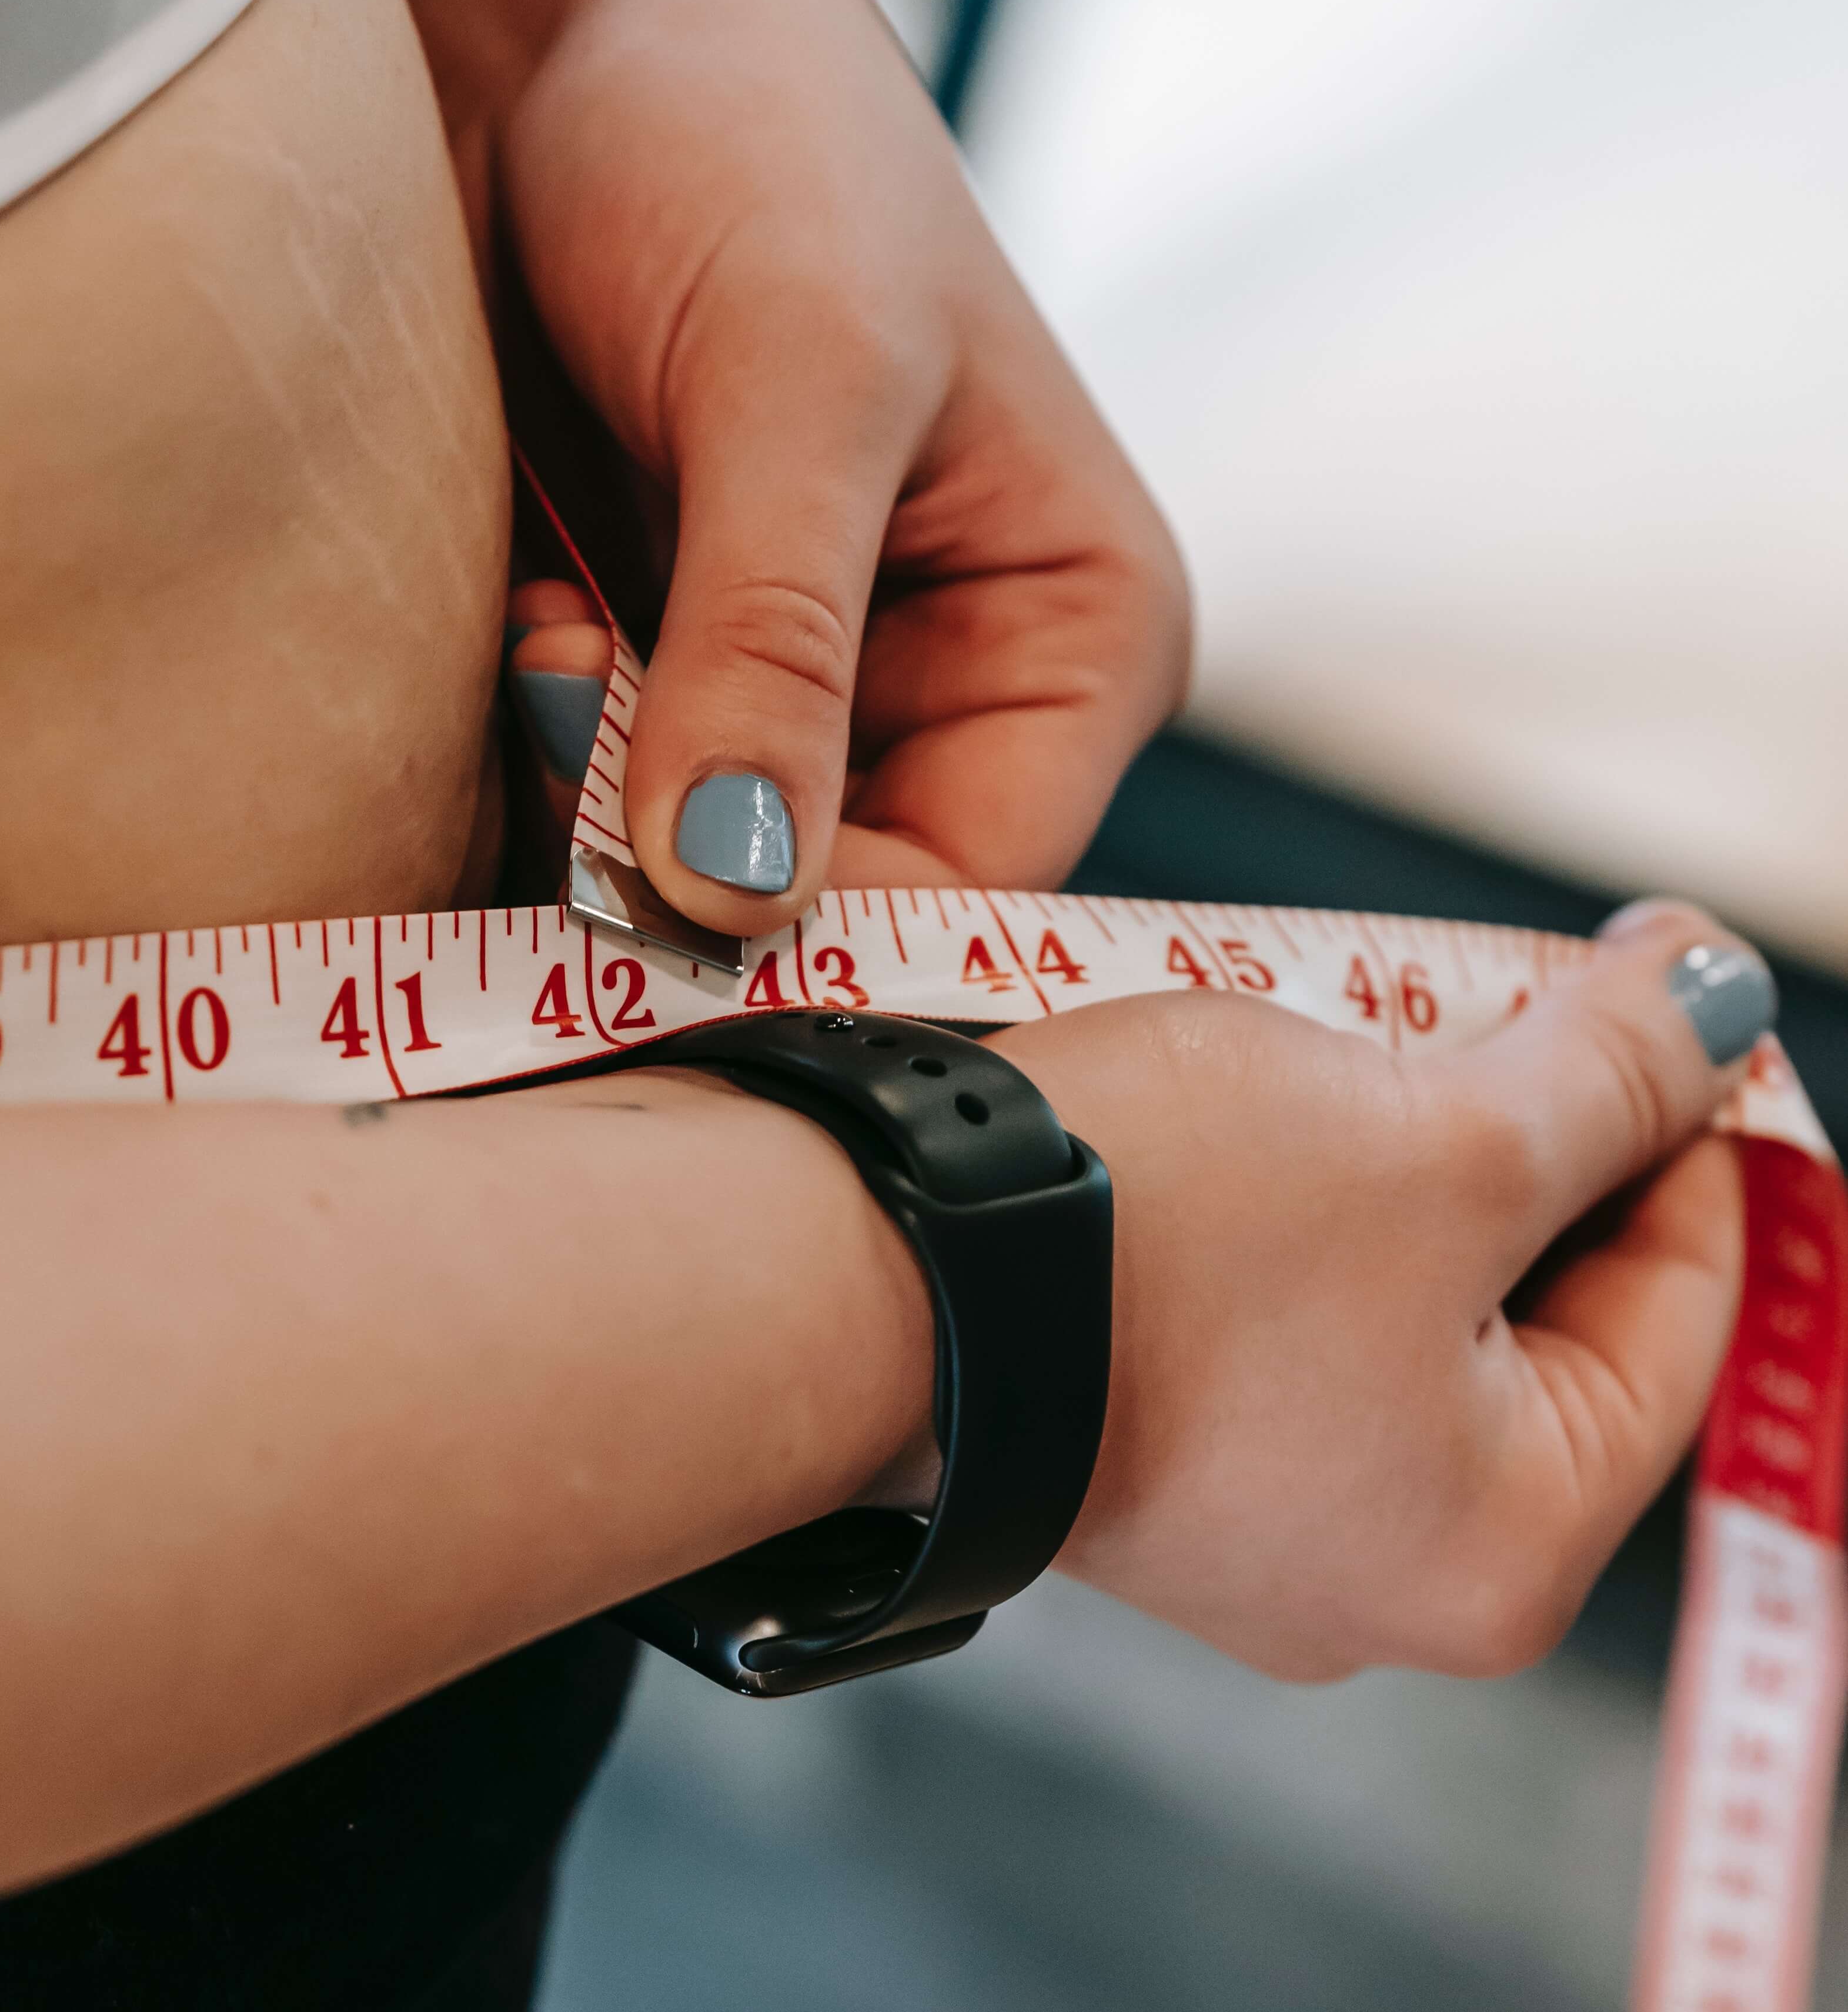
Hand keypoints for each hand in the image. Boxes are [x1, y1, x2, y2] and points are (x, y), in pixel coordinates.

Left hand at [368, 0, 1187, 931]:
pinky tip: (524, 622)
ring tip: (554, 631)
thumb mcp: (799, 381)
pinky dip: (540, 752)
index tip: (661, 922)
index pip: (974, 884)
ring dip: (593, 802)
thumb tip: (734, 886)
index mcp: (1067, 633)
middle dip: (686, 863)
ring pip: (692, 864)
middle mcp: (941, 683)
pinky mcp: (656, 655)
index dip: (825, 937)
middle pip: (826, 896)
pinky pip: (592, 795)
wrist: (556, 13)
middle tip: (573, 740)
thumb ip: (776, 643)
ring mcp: (788, 681)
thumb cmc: (748, 132)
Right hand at [990, 903, 1771, 1680]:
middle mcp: (1376, 1572)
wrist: (850, 1268)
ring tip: (1363, 1031)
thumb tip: (1718, 999)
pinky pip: (1268, 1317)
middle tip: (1507, 996)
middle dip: (1529, 1140)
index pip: (1677, 1317)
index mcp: (1500, 1548)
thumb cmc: (1147, 1238)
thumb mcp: (1435, 1133)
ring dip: (1398, 1158)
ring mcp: (1238, 1520)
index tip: (1669, 1009)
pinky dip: (1286, 1208)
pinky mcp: (1131, 1445)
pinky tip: (1249, 1107)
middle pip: (1528, 1314)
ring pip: (1388, 1304)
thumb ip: (1607, 1072)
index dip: (1687, 1135)